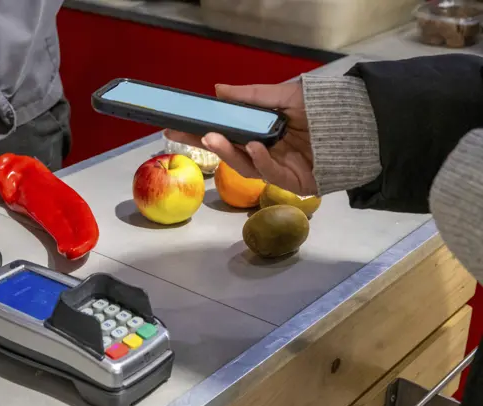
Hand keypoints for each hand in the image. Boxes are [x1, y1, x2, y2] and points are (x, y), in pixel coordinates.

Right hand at [165, 82, 316, 194]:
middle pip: (229, 152)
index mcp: (260, 133)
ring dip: (227, 152)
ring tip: (212, 138)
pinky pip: (270, 174)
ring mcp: (278, 168)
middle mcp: (266, 152)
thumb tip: (218, 90)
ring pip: (244, 165)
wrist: (361, 124)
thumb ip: (251, 97)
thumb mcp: (283, 96)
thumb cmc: (322, 109)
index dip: (201, 131)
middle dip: (204, 144)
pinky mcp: (293, 182)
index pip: (226, 134)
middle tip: (180, 134)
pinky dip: (260, 160)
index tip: (177, 126)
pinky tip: (254, 147)